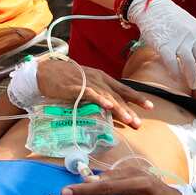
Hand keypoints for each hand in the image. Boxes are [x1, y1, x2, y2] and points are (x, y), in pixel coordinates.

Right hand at [36, 59, 153, 126]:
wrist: (45, 71)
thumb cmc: (65, 79)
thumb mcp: (87, 84)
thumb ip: (98, 93)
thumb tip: (109, 106)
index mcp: (103, 78)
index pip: (123, 89)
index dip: (137, 98)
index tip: (150, 107)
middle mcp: (98, 79)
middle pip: (118, 96)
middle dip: (130, 109)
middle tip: (139, 123)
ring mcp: (88, 82)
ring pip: (107, 96)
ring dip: (119, 109)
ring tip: (129, 119)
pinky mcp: (76, 87)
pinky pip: (90, 94)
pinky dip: (100, 99)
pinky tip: (108, 106)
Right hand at [127, 0, 195, 90]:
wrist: (152, 7)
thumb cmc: (172, 18)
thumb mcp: (192, 26)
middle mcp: (193, 37)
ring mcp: (179, 41)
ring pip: (190, 65)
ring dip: (193, 78)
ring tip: (194, 86)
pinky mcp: (164, 45)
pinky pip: (172, 63)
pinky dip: (175, 73)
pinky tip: (176, 79)